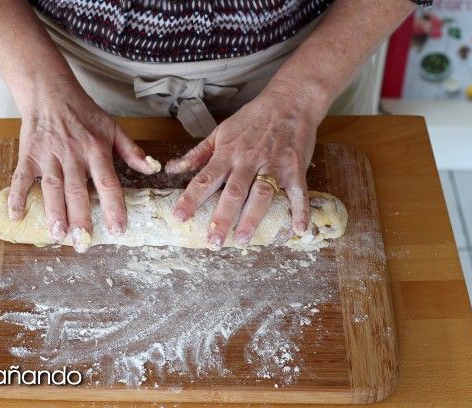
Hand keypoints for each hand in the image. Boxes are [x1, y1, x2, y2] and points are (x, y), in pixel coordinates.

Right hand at [8, 73, 159, 251]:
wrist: (50, 92)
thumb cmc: (84, 113)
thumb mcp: (113, 128)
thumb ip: (132, 151)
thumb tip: (152, 169)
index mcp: (96, 149)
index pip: (107, 182)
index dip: (113, 206)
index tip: (117, 229)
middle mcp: (72, 154)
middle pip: (77, 190)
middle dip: (80, 219)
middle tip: (83, 244)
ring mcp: (49, 155)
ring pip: (51, 186)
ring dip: (53, 211)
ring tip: (57, 235)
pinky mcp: (29, 154)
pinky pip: (21, 177)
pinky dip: (17, 196)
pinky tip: (16, 216)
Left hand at [165, 82, 329, 248]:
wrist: (289, 101)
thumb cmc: (252, 118)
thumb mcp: (220, 132)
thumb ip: (197, 154)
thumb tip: (171, 169)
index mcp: (228, 153)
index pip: (205, 178)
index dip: (191, 198)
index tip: (180, 217)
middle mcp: (249, 160)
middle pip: (233, 192)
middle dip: (222, 218)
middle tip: (213, 242)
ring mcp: (273, 165)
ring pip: (261, 194)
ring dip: (252, 218)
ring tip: (242, 240)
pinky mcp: (295, 168)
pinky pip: (298, 192)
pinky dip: (300, 211)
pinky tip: (299, 230)